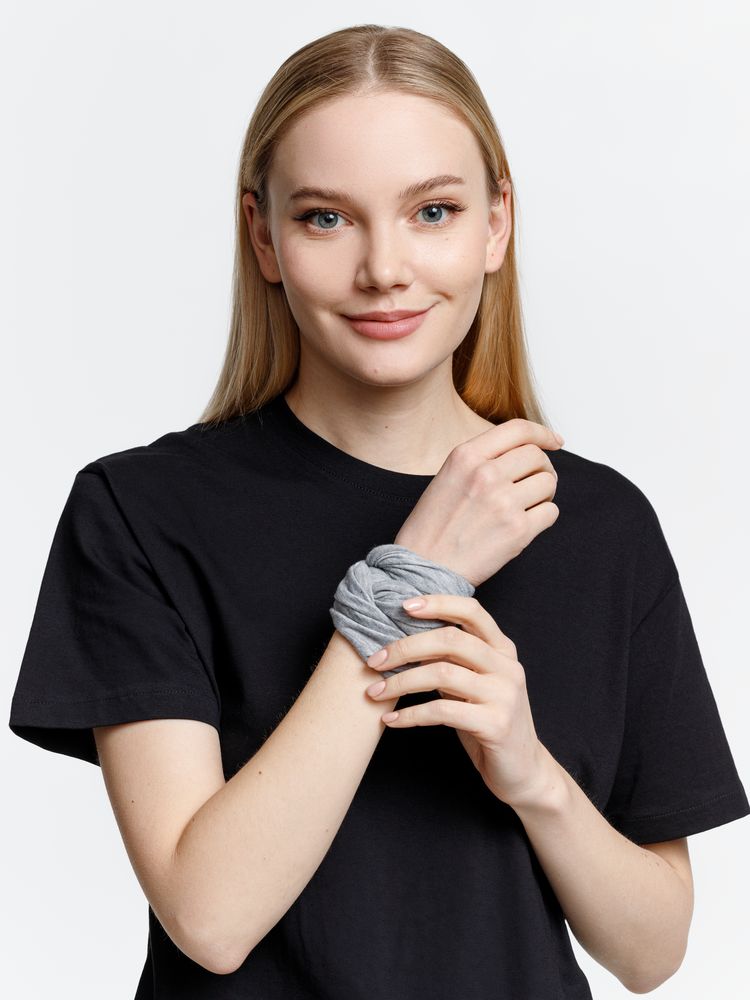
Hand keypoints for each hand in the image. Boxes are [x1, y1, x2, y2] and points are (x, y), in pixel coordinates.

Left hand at [364, 593, 550, 810]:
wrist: (524, 771)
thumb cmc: (488, 722)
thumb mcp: (474, 685)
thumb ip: (452, 661)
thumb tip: (404, 643)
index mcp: (503, 649)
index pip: (471, 611)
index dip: (438, 603)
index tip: (403, 606)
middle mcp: (507, 666)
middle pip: (450, 640)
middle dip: (405, 647)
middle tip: (374, 660)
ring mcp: (504, 695)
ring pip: (441, 674)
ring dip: (400, 682)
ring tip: (374, 692)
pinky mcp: (496, 725)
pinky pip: (442, 711)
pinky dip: (410, 714)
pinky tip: (390, 720)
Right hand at [395, 418, 562, 587]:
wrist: (423, 566)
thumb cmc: (433, 526)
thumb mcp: (449, 476)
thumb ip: (483, 459)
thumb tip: (525, 452)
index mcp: (466, 456)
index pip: (518, 430)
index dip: (542, 433)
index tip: (554, 442)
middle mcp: (486, 474)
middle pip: (537, 456)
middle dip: (542, 468)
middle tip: (535, 483)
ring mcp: (503, 502)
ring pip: (548, 483)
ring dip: (544, 493)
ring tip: (526, 506)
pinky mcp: (517, 530)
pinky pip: (551, 512)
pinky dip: (543, 516)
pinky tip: (524, 524)